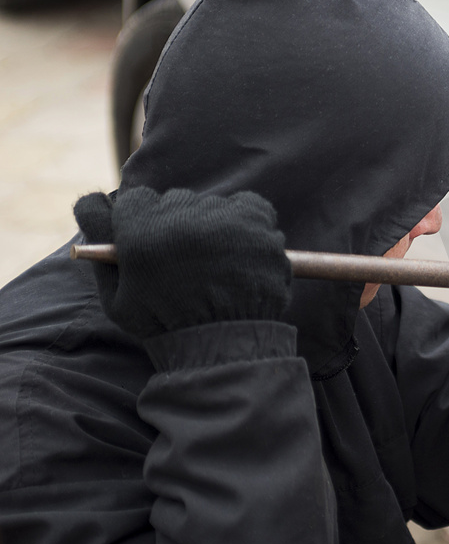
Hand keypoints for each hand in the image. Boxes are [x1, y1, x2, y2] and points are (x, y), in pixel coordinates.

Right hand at [73, 188, 290, 338]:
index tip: (149, 238)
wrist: (228, 344)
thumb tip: (96, 218)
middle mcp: (181, 215)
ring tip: (217, 265)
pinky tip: (241, 249)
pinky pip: (248, 205)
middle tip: (184, 258)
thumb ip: (102, 258)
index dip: (141, 221)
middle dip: (175, 224)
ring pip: (211, 207)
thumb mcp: (117, 301)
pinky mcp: (257, 217)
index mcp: (140, 231)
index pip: (135, 200)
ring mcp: (221, 214)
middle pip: (174, 202)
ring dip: (211, 227)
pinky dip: (245, 221)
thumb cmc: (167, 327)